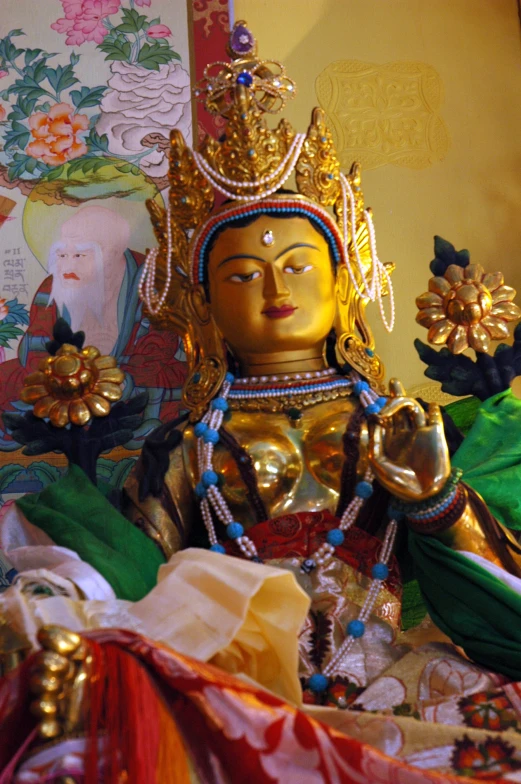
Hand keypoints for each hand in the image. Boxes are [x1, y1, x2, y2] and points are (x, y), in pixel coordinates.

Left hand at [367, 379, 450, 501]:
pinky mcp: (436, 435)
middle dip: (395, 394)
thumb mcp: (377, 462)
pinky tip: (429, 405)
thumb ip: (374, 440)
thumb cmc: (397, 482)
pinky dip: (433, 409)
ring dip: (406, 399)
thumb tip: (369, 420)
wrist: (422, 495)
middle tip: (392, 382)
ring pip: (414, 409)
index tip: (374, 404)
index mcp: (389, 440)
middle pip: (399, 409)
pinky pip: (436, 418)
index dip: (379, 407)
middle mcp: (404, 433)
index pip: (384, 417)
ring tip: (396, 393)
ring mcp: (420, 433)